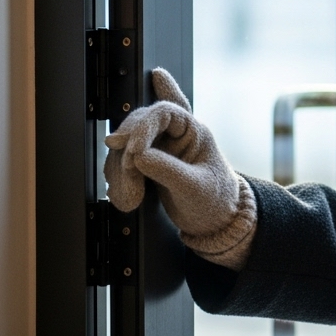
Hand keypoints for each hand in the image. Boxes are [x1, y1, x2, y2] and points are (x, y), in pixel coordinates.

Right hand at [103, 69, 241, 239]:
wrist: (214, 222)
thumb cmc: (215, 199)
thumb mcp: (193, 186)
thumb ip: (167, 169)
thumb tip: (136, 156)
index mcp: (193, 131)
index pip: (163, 112)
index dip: (143, 127)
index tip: (133, 151)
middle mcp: (174, 135)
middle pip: (138, 125)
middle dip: (127, 150)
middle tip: (127, 173)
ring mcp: (159, 150)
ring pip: (126, 147)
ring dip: (121, 171)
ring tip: (131, 197)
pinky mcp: (147, 166)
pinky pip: (123, 165)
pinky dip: (120, 182)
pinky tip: (126, 198)